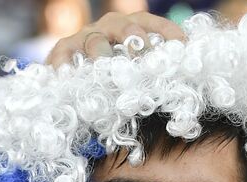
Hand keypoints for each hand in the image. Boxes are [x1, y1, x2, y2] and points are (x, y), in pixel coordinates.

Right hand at [47, 11, 183, 66]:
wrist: (72, 71)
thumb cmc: (111, 74)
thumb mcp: (132, 71)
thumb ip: (149, 75)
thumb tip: (178, 92)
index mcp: (133, 27)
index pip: (154, 24)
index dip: (168, 33)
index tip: (182, 46)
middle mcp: (111, 26)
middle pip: (127, 29)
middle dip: (137, 42)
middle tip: (143, 58)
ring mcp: (88, 35)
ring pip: (96, 41)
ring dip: (103, 56)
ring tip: (105, 72)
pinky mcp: (65, 47)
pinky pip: (65, 52)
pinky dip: (65, 64)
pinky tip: (68, 76)